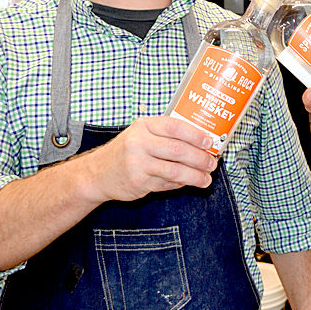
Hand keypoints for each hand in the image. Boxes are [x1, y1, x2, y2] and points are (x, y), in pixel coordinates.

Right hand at [82, 116, 217, 203]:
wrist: (98, 173)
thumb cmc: (127, 150)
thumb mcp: (143, 134)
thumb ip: (167, 136)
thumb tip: (201, 143)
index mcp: (144, 126)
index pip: (175, 127)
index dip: (196, 135)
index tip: (210, 143)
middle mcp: (139, 142)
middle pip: (178, 150)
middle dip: (200, 159)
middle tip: (212, 164)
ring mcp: (137, 163)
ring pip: (175, 170)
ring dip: (195, 176)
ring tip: (206, 179)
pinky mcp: (138, 182)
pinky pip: (166, 183)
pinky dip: (180, 184)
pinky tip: (187, 182)